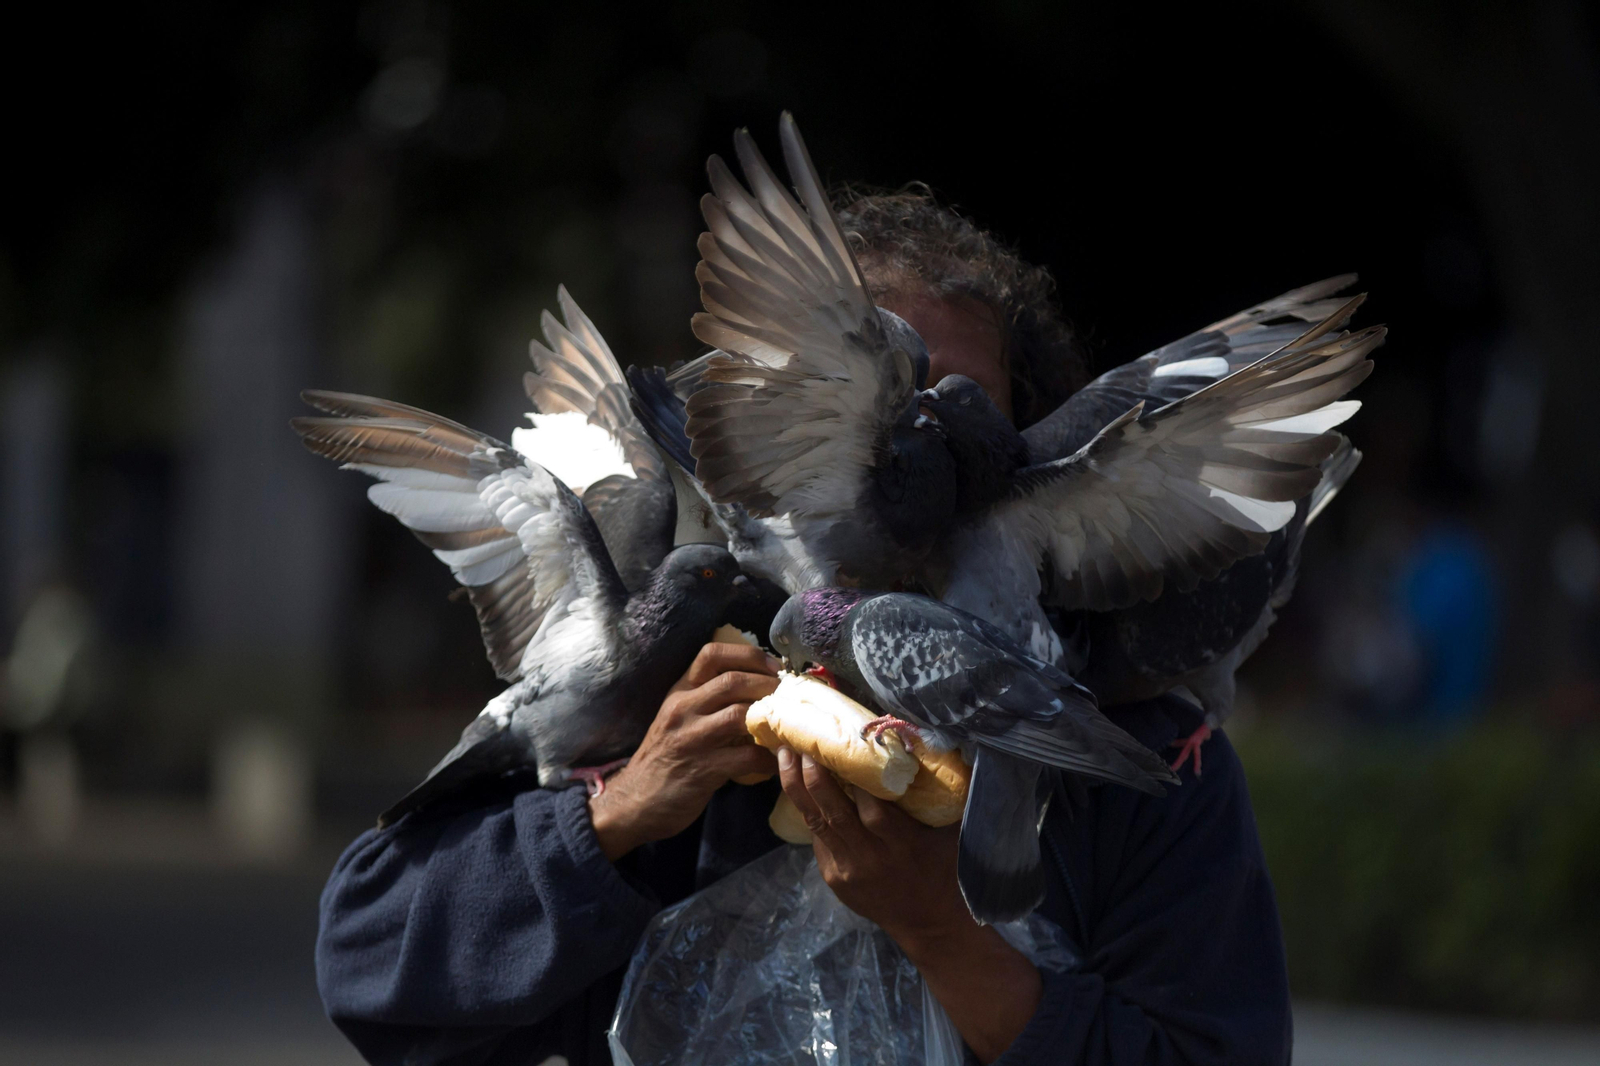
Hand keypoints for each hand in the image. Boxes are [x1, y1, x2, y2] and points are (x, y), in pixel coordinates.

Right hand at [588, 643, 779, 859]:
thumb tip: (754, 689)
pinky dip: (767, 760)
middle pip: (733, 680)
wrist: (634, 802)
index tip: (772, 665)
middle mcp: (682, 709)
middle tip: (791, 697)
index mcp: (679, 692)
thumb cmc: (663, 758)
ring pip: (740, 714)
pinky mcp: (702, 769)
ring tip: (787, 727)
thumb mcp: (677, 719)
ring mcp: (691, 739)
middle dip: (768, 686)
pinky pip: (746, 757)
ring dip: (771, 719)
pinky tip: (774, 764)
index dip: (748, 654)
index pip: (711, 654)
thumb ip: (706, 701)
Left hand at [778, 747, 1041, 1063]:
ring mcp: (846, 869)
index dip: (849, 769)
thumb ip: (934, 793)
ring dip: (795, 785)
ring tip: (784, 752)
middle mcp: (868, 855)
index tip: (839, 736)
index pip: (868, 801)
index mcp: (900, 841)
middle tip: (797, 737)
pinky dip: (809, 810)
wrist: (933, 926)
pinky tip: (800, 785)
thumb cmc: (946, 868)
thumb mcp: (949, 831)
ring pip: (813, 821)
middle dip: (809, 770)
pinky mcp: (834, 879)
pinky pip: (818, 839)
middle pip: (829, 807)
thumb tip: (929, 742)